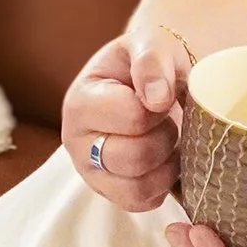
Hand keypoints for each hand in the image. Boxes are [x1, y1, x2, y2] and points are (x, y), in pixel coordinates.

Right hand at [60, 20, 190, 211]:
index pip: (132, 116)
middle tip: (168, 119)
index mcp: (81, 102)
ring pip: (139, 187)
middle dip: (165, 137)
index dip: (160, 106)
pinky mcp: (112, 194)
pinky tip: (166, 160)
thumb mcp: (150, 43)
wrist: (156, 82)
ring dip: (167, 165)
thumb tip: (156, 100)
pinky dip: (164, 185)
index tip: (162, 93)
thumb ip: (151, 61)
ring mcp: (92, 174)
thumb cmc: (150, 63)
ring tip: (170, 140)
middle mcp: (76, 143)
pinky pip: (144, 203)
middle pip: (134, 157)